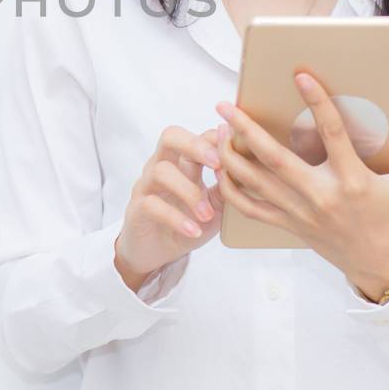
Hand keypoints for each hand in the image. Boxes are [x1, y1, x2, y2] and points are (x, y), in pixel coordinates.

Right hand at [113, 125, 227, 291]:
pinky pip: (152, 204)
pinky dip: (176, 218)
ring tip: (207, 215)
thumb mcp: (214, 206)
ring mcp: (147, 186)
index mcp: (183, 162)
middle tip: (218, 164)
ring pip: (161, 171)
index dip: (216, 140)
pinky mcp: (137, 208)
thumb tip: (252, 172)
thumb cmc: (188, 222)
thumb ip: (227, 188)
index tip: (237, 153)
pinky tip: (193, 231)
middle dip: (196, 146)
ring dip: (190, 193)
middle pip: (171, 137)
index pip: (197, 136)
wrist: (155, 252)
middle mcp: (162, 166)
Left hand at [213, 71, 388, 298]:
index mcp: (354, 181)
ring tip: (216, 130)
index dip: (317, 102)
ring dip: (231, 156)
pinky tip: (219, 167)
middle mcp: (323, 197)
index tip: (299, 75)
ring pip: (255, 183)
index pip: (333, 134)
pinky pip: (250, 208)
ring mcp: (301, 214)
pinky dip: (230, 188)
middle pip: (274, 159)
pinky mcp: (289, 226)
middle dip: (246, 130)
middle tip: (226, 105)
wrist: (384, 267)